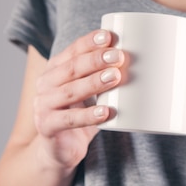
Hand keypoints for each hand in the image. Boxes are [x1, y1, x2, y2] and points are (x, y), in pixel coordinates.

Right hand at [32, 30, 124, 168]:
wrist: (59, 149)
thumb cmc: (80, 115)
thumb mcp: (91, 93)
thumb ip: (105, 78)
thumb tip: (141, 62)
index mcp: (55, 70)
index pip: (72, 51)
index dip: (89, 42)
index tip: (109, 35)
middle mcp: (45, 84)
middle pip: (71, 69)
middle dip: (95, 60)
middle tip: (117, 55)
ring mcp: (43, 106)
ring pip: (70, 92)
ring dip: (94, 83)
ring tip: (115, 77)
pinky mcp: (47, 126)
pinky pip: (69, 120)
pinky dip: (89, 116)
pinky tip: (106, 112)